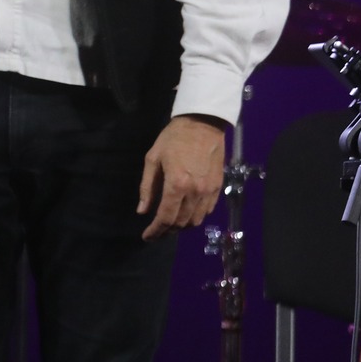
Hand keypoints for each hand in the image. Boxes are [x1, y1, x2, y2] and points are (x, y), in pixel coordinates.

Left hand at [137, 114, 224, 239]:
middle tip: (156, 230)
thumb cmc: (173, 138)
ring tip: (170, 223)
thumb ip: (147, 187)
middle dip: (167, 231)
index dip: (155, 231)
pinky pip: (207, 211)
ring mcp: (209, 191)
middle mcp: (195, 192)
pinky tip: (186, 212)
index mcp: (176, 185)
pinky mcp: (218, 188)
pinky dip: (195, 216)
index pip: (165, 218)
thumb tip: (142, 211)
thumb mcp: (153, 159)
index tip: (146, 237)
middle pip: (181, 223)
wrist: (202, 124)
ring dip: (182, 226)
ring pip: (195, 221)